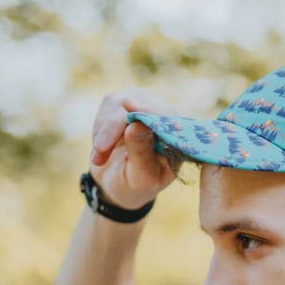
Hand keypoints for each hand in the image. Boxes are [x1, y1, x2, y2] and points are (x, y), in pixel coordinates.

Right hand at [89, 88, 189, 209]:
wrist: (120, 183)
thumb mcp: (141, 177)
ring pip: (123, 102)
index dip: (150, 110)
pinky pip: (111, 103)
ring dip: (105, 129)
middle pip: (145, 105)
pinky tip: (100, 147)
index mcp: (184, 138)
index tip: (127, 106)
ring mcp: (153, 105)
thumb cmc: (138, 184)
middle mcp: (172, 116)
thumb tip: (136, 125)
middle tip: (100, 148)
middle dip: (116, 126)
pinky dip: (101, 126)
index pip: (170, 116)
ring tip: (99, 156)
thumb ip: (141, 152)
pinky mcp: (131, 100)